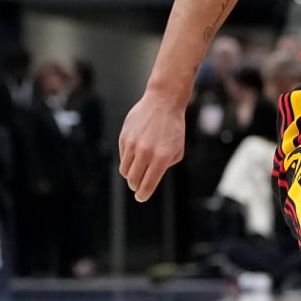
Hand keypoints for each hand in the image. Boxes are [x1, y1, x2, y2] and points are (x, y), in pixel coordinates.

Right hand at [118, 88, 187, 202]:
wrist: (163, 103)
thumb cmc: (173, 128)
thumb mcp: (177, 150)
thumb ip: (165, 166)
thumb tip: (151, 178)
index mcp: (161, 158)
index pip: (148, 184)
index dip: (143, 194)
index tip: (141, 198)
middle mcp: (145, 152)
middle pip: (133, 180)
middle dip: (136, 186)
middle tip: (139, 187)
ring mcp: (132, 145)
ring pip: (125, 170)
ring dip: (130, 175)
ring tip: (137, 172)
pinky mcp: (124, 137)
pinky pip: (122, 156)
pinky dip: (128, 161)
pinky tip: (135, 155)